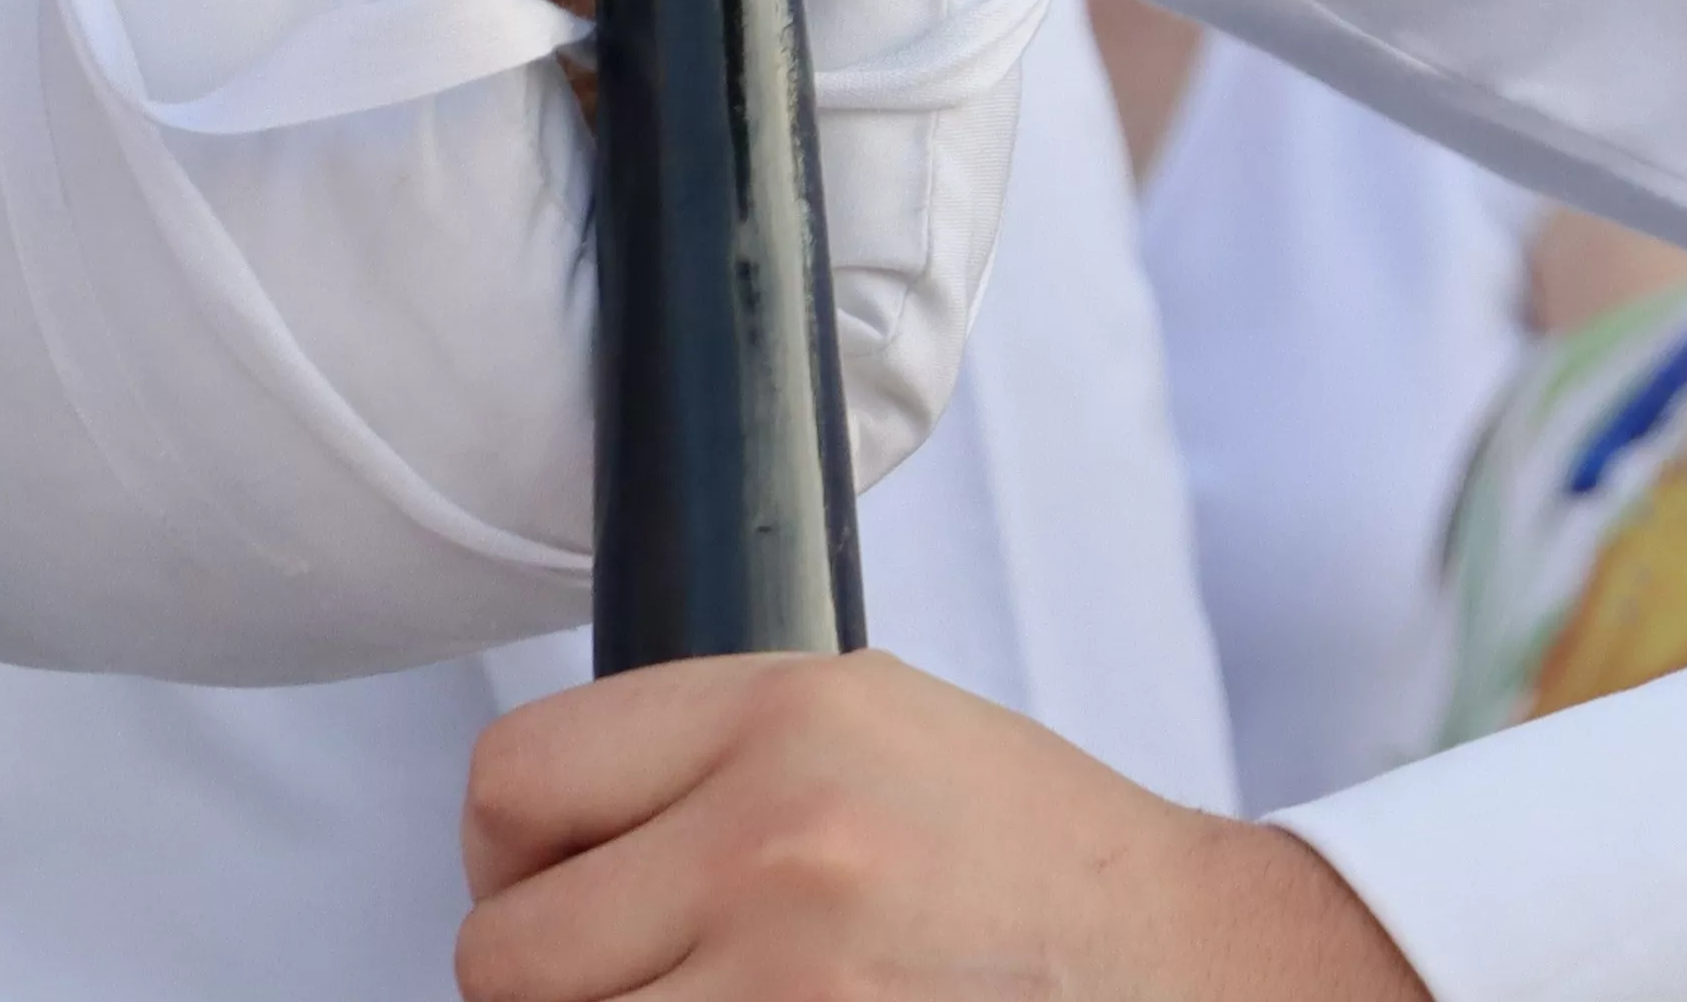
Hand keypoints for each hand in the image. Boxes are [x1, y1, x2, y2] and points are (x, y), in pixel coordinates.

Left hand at [459, 651, 1424, 1001]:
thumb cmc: (1033, 866)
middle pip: (506, 950)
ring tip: (730, 995)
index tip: (571, 887)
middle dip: (567, 975)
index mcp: (789, 712)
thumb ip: (709, 755)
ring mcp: (786, 980)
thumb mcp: (877, 729)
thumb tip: (538, 836)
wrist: (1181, 966)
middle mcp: (776, 837)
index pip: (512, 780)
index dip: (522, 854)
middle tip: (667, 969)